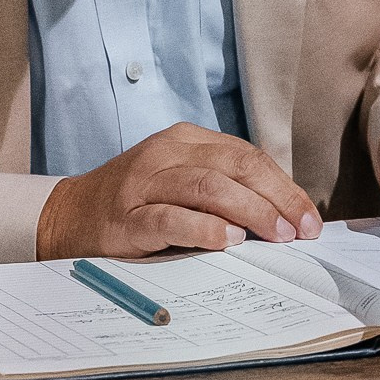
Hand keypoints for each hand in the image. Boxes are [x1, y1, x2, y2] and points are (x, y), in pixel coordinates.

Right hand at [36, 125, 322, 260]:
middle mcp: (166, 154)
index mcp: (185, 141)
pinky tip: (228, 238)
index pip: (248, 156)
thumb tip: (284, 216)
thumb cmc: (136, 203)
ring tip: (278, 234)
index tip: (310, 218)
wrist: (69, 216)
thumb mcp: (180, 181)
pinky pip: (169, 218)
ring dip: (250, 211)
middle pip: (235, 166)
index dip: (284, 187)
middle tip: (301, 229)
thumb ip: (224, 189)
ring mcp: (144, 183)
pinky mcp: (127, 217)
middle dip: (277, 198)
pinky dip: (203, 227)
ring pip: (208, 186)